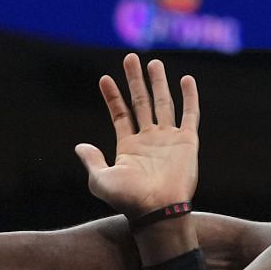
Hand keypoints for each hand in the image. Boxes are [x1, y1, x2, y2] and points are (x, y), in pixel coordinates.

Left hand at [76, 53, 199, 214]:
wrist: (158, 211)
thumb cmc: (128, 200)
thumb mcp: (100, 180)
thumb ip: (91, 160)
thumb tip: (80, 145)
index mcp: (129, 147)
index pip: (121, 114)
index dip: (112, 96)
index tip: (105, 78)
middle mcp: (149, 140)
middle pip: (142, 103)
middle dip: (135, 81)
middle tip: (130, 58)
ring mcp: (169, 140)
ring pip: (164, 104)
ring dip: (158, 83)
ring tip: (153, 62)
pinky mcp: (188, 143)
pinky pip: (190, 115)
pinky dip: (190, 98)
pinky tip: (187, 80)